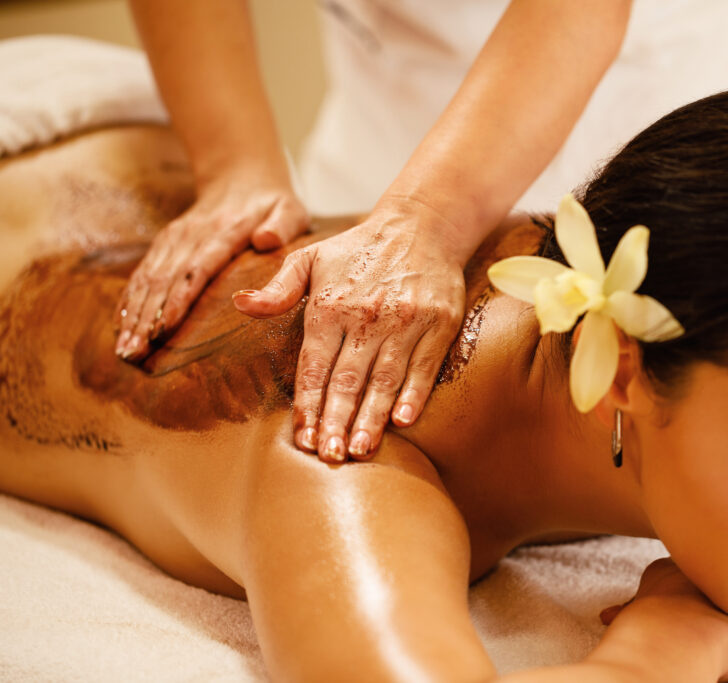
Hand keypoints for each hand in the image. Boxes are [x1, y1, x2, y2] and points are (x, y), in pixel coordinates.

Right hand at [115, 169, 308, 359]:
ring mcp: (174, 238)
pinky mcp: (165, 242)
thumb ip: (283, 224)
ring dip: (133, 315)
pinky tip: (121, 326)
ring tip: (124, 350)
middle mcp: (191, 234)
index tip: (162, 330)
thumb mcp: (289, 209)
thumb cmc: (272, 202)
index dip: (177, 301)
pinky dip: (130, 300)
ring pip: (147, 280)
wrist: (242, 175)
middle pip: (163, 281)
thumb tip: (266, 239)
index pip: (195, 270)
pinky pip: (142, 273)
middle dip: (146, 319)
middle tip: (134, 354)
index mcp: (222, 231)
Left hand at [233, 201, 465, 461]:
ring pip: (384, 379)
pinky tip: (403, 420)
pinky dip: (413, 395)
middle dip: (336, 422)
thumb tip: (241, 305)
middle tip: (328, 456)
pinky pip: (423, 367)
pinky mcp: (439, 324)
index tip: (302, 438)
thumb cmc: (360, 249)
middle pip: (347, 380)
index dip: (308, 404)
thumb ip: (278, 288)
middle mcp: (367, 317)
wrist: (422, 226)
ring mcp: (406, 322)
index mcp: (331, 306)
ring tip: (360, 449)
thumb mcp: (310, 258)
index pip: (314, 366)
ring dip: (371, 418)